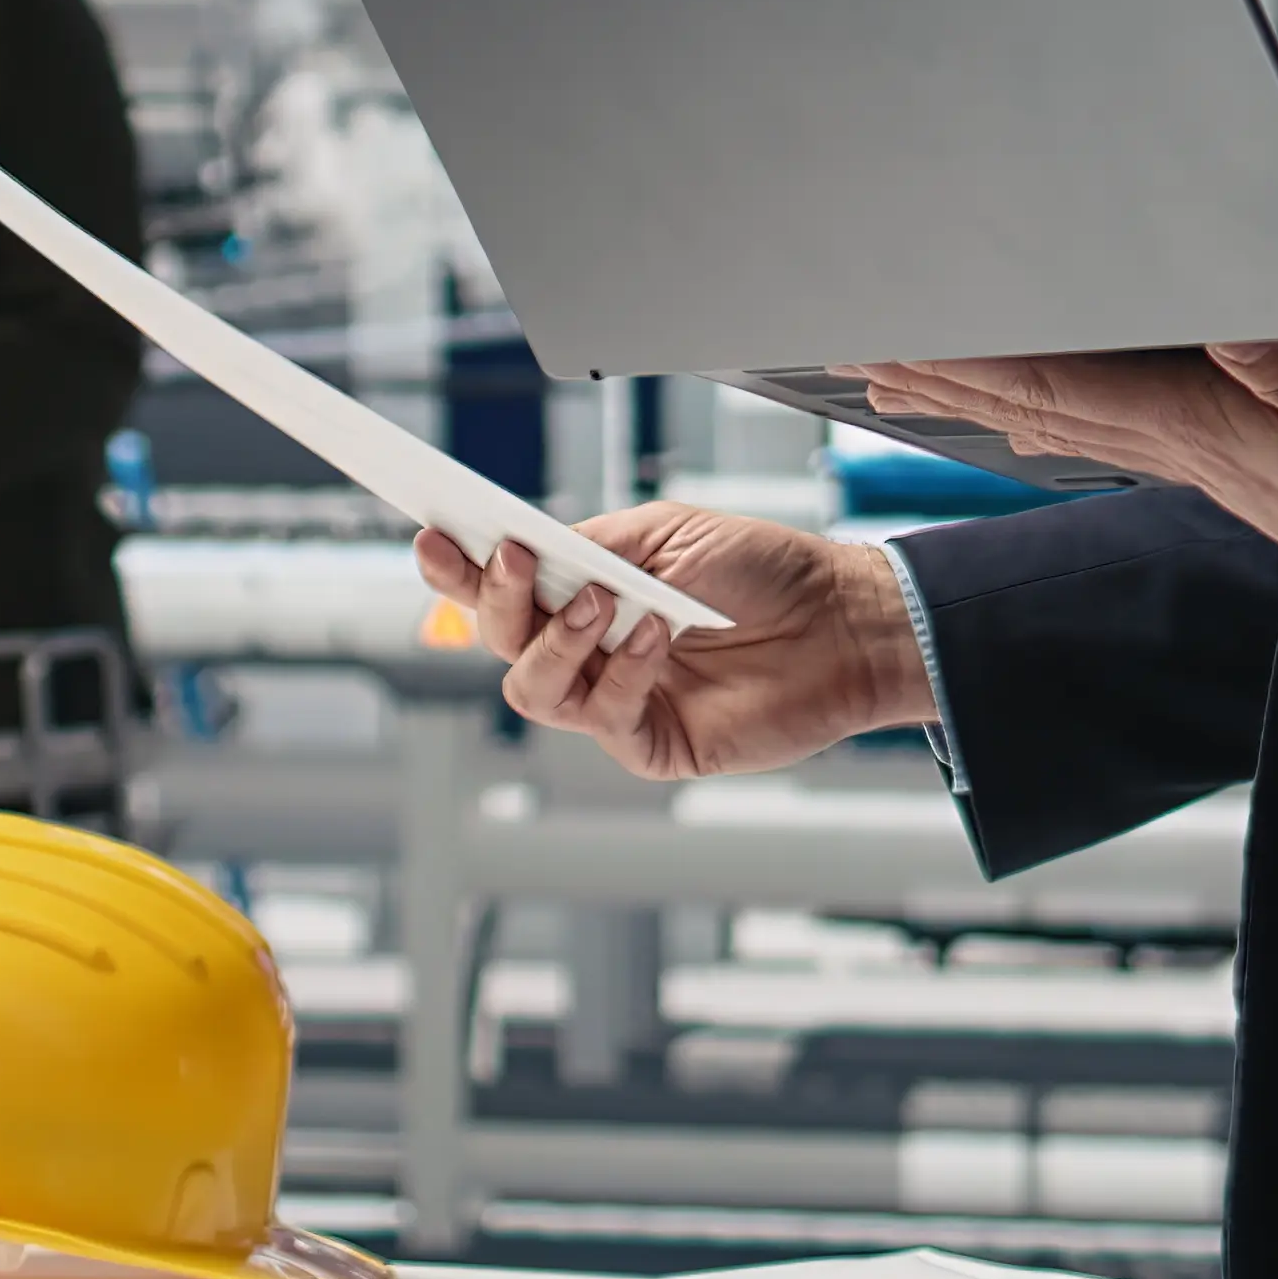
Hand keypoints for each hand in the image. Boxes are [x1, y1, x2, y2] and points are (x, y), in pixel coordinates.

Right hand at [412, 504, 929, 782]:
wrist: (843, 620)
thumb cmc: (765, 572)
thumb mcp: (670, 535)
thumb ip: (595, 547)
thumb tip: (528, 551)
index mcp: (586, 589)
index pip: (502, 585)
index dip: (459, 568)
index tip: (434, 536)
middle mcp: (590, 648)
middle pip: (501, 639)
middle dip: (494, 599)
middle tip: (513, 558)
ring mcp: (616, 699)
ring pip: (533, 689)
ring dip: (558, 641)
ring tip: (603, 603)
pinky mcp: (651, 743)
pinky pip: (603, 717)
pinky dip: (621, 670)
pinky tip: (655, 635)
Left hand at [855, 343, 1277, 667]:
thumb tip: (1220, 315)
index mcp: (1214, 432)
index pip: (1067, 383)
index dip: (973, 356)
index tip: (895, 334)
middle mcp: (1196, 446)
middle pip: (1041, 399)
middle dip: (944, 372)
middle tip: (858, 349)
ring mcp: (1215, 458)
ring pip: (1069, 415)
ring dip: (983, 390)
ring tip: (908, 375)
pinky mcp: (1244, 462)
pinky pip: (1120, 425)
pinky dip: (1055, 405)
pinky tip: (1034, 403)